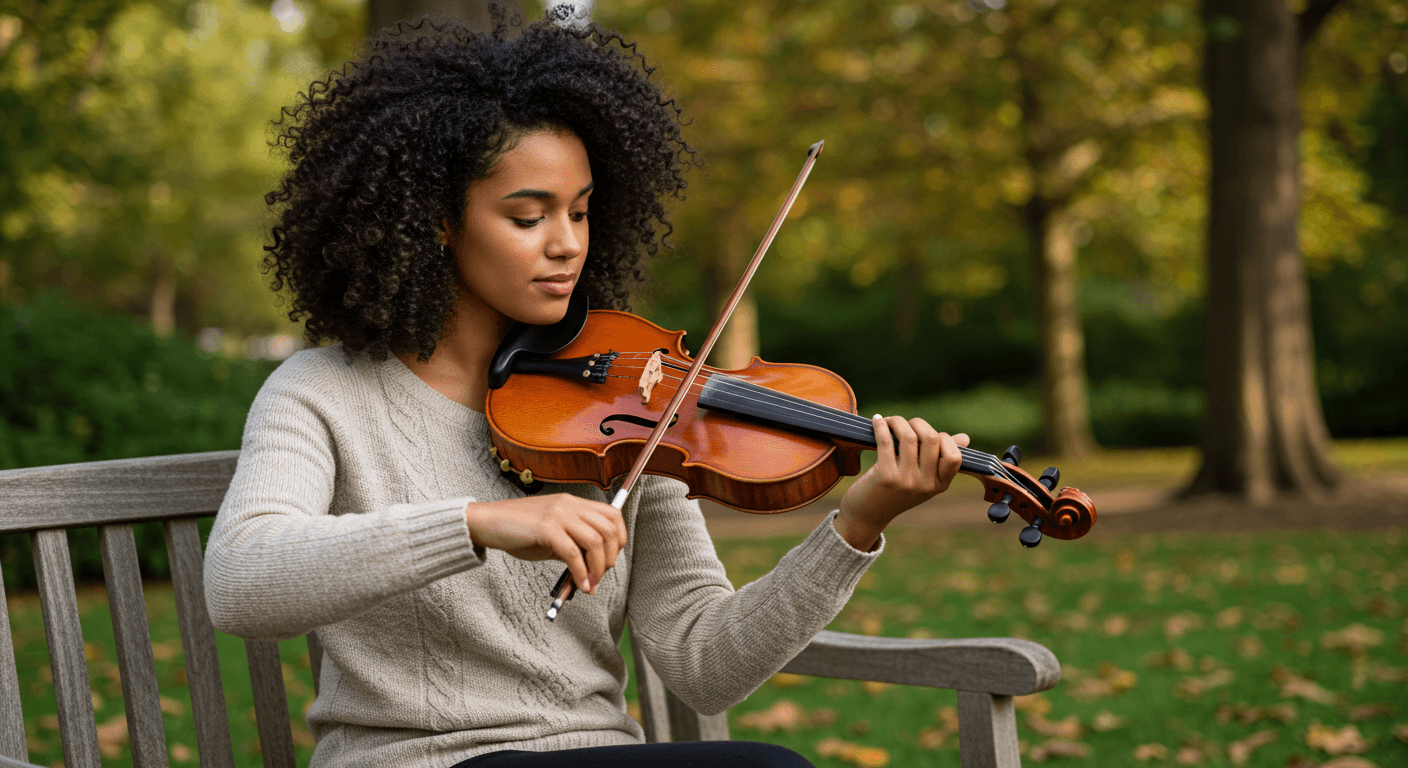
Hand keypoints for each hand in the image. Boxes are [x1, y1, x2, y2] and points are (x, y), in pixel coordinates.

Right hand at [464, 494, 625, 593]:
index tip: (610, 559)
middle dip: (610, 558)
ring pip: (595, 541)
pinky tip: (579, 585)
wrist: (487, 523)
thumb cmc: (517, 530)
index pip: (613, 515)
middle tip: (599, 576)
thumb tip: (593, 569)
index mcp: (573, 503)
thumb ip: (573, 545)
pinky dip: (580, 573)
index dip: (619, 539)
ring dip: (597, 568)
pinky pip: (573, 553)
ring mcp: (558, 514)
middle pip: (609, 529)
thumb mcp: (551, 535)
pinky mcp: (546, 528)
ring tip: (590, 584)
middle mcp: (569, 505)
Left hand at [835, 415, 969, 550]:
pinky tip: (877, 420)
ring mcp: (906, 481)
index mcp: (940, 485)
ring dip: (897, 421)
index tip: (927, 434)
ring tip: (890, 420)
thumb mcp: (923, 480)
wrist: (868, 515)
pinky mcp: (885, 476)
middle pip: (931, 439)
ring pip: (909, 436)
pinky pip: (886, 441)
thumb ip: (942, 459)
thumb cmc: (897, 492)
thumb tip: (965, 438)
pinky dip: (881, 426)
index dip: (944, 438)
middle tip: (905, 424)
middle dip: (918, 423)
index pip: (954, 456)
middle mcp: (926, 485)